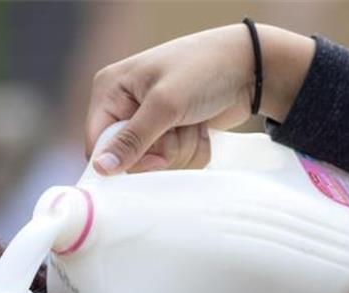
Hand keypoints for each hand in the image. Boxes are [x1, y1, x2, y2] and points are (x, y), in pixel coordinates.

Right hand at [86, 23, 313, 174]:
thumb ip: (132, 140)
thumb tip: (100, 169)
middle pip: (129, 159)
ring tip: (193, 121)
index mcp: (110, 90)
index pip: (97, 144)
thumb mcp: (165, 104)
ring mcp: (150, 122)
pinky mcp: (171, 134)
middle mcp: (125, 106)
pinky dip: (192, 149)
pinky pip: (174, 163)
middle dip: (162, 151)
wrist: (250, 67)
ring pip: (155, 164)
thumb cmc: (204, 70)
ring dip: (182, 149)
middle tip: (180, 126)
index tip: (157, 157)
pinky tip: (201, 127)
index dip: (125, 159)